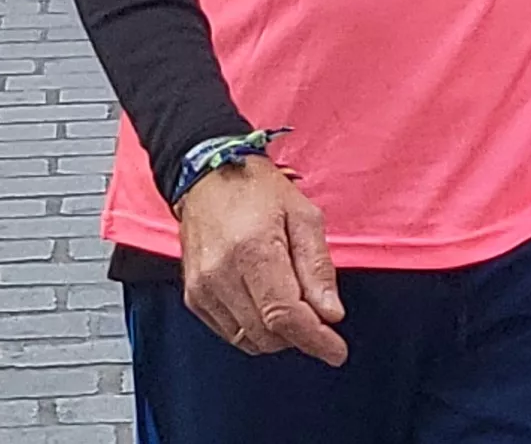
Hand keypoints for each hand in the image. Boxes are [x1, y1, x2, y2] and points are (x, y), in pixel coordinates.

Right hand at [174, 158, 348, 364]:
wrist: (208, 178)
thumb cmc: (258, 190)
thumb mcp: (304, 216)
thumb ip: (318, 267)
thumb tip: (330, 313)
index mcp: (253, 251)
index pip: (284, 315)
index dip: (314, 339)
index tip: (336, 351)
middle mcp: (220, 275)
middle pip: (268, 333)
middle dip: (300, 335)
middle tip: (318, 315)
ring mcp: (202, 289)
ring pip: (248, 340)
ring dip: (278, 335)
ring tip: (292, 303)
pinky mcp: (194, 297)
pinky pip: (230, 333)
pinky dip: (255, 330)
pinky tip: (267, 305)